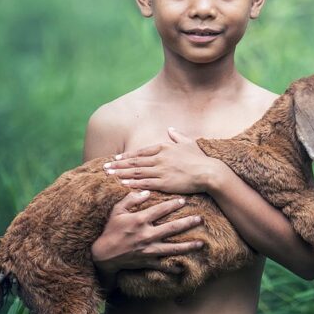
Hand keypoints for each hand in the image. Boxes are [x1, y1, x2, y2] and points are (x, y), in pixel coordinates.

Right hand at [91, 190, 203, 280]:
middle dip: (187, 223)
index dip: (173, 204)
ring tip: (201, 244)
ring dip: (188, 246)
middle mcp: (146, 235)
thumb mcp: (117, 211)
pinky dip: (173, 267)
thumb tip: (146, 192)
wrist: (104, 255)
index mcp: (139, 220)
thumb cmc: (111, 230)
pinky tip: (184, 267)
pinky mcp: (147, 262)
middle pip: (172, 228)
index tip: (184, 200)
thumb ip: (130, 199)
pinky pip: (163, 266)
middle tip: (200, 219)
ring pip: (172, 248)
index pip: (160, 210)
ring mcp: (148, 250)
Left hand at [103, 128, 228, 194]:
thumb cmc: (200, 158)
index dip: (126, 155)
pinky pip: (144, 183)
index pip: (140, 152)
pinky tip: (122, 184)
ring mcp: (161, 171)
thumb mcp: (189, 143)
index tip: (115, 158)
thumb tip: (170, 129)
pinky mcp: (164, 183)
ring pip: (136, 172)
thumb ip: (177, 136)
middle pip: (134, 162)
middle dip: (118, 165)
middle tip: (104, 167)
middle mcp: (159, 158)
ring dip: (121, 173)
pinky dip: (132, 183)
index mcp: (164, 148)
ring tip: (108, 175)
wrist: (209, 172)